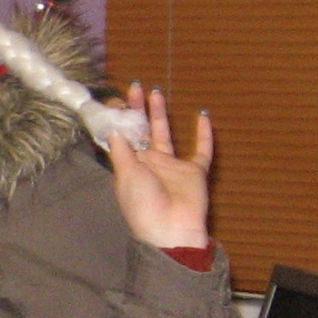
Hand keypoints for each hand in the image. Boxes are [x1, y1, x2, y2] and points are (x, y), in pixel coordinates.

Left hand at [104, 83, 213, 250]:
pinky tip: (203, 114)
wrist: (171, 230)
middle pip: (141, 130)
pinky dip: (204, 134)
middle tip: (134, 86)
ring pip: (166, 134)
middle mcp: (148, 163)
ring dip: (161, 114)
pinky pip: (202, 149)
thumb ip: (121, 148)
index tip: (115, 100)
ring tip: (156, 92)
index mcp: (128, 166)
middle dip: (137, 109)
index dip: (118, 120)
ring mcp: (172, 166)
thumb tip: (113, 124)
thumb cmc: (143, 205)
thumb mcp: (125, 174)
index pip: (122, 137)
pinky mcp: (194, 172)